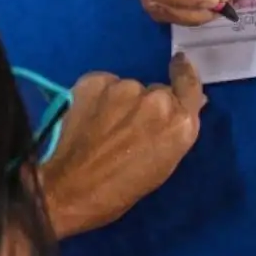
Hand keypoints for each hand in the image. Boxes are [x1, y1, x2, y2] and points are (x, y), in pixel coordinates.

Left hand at [37, 54, 205, 237]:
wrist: (66, 191)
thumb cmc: (119, 191)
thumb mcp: (161, 165)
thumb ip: (175, 130)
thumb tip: (183, 105)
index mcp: (179, 124)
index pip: (190, 85)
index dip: (184, 73)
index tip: (179, 64)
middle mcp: (156, 99)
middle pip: (157, 92)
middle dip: (147, 105)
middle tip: (127, 130)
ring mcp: (124, 87)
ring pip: (128, 89)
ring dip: (120, 102)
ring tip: (101, 129)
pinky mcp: (95, 82)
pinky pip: (104, 85)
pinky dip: (99, 98)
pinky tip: (87, 119)